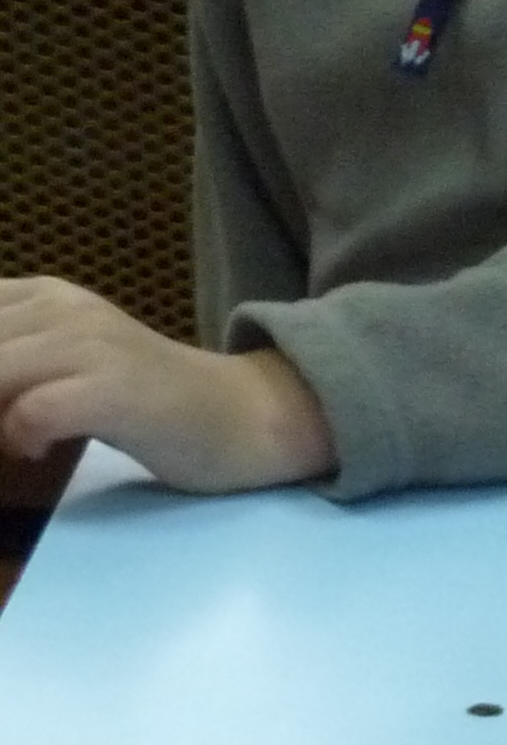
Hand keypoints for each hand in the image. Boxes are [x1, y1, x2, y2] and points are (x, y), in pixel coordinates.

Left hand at [0, 278, 333, 489]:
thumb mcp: (64, 360)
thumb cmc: (149, 401)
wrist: (244, 417)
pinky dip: (21, 434)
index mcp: (39, 294)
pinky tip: (37, 450)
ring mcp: (91, 345)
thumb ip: (10, 358)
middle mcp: (61, 308)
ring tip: (11, 441)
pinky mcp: (117, 389)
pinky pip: (33, 410)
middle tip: (0, 426)